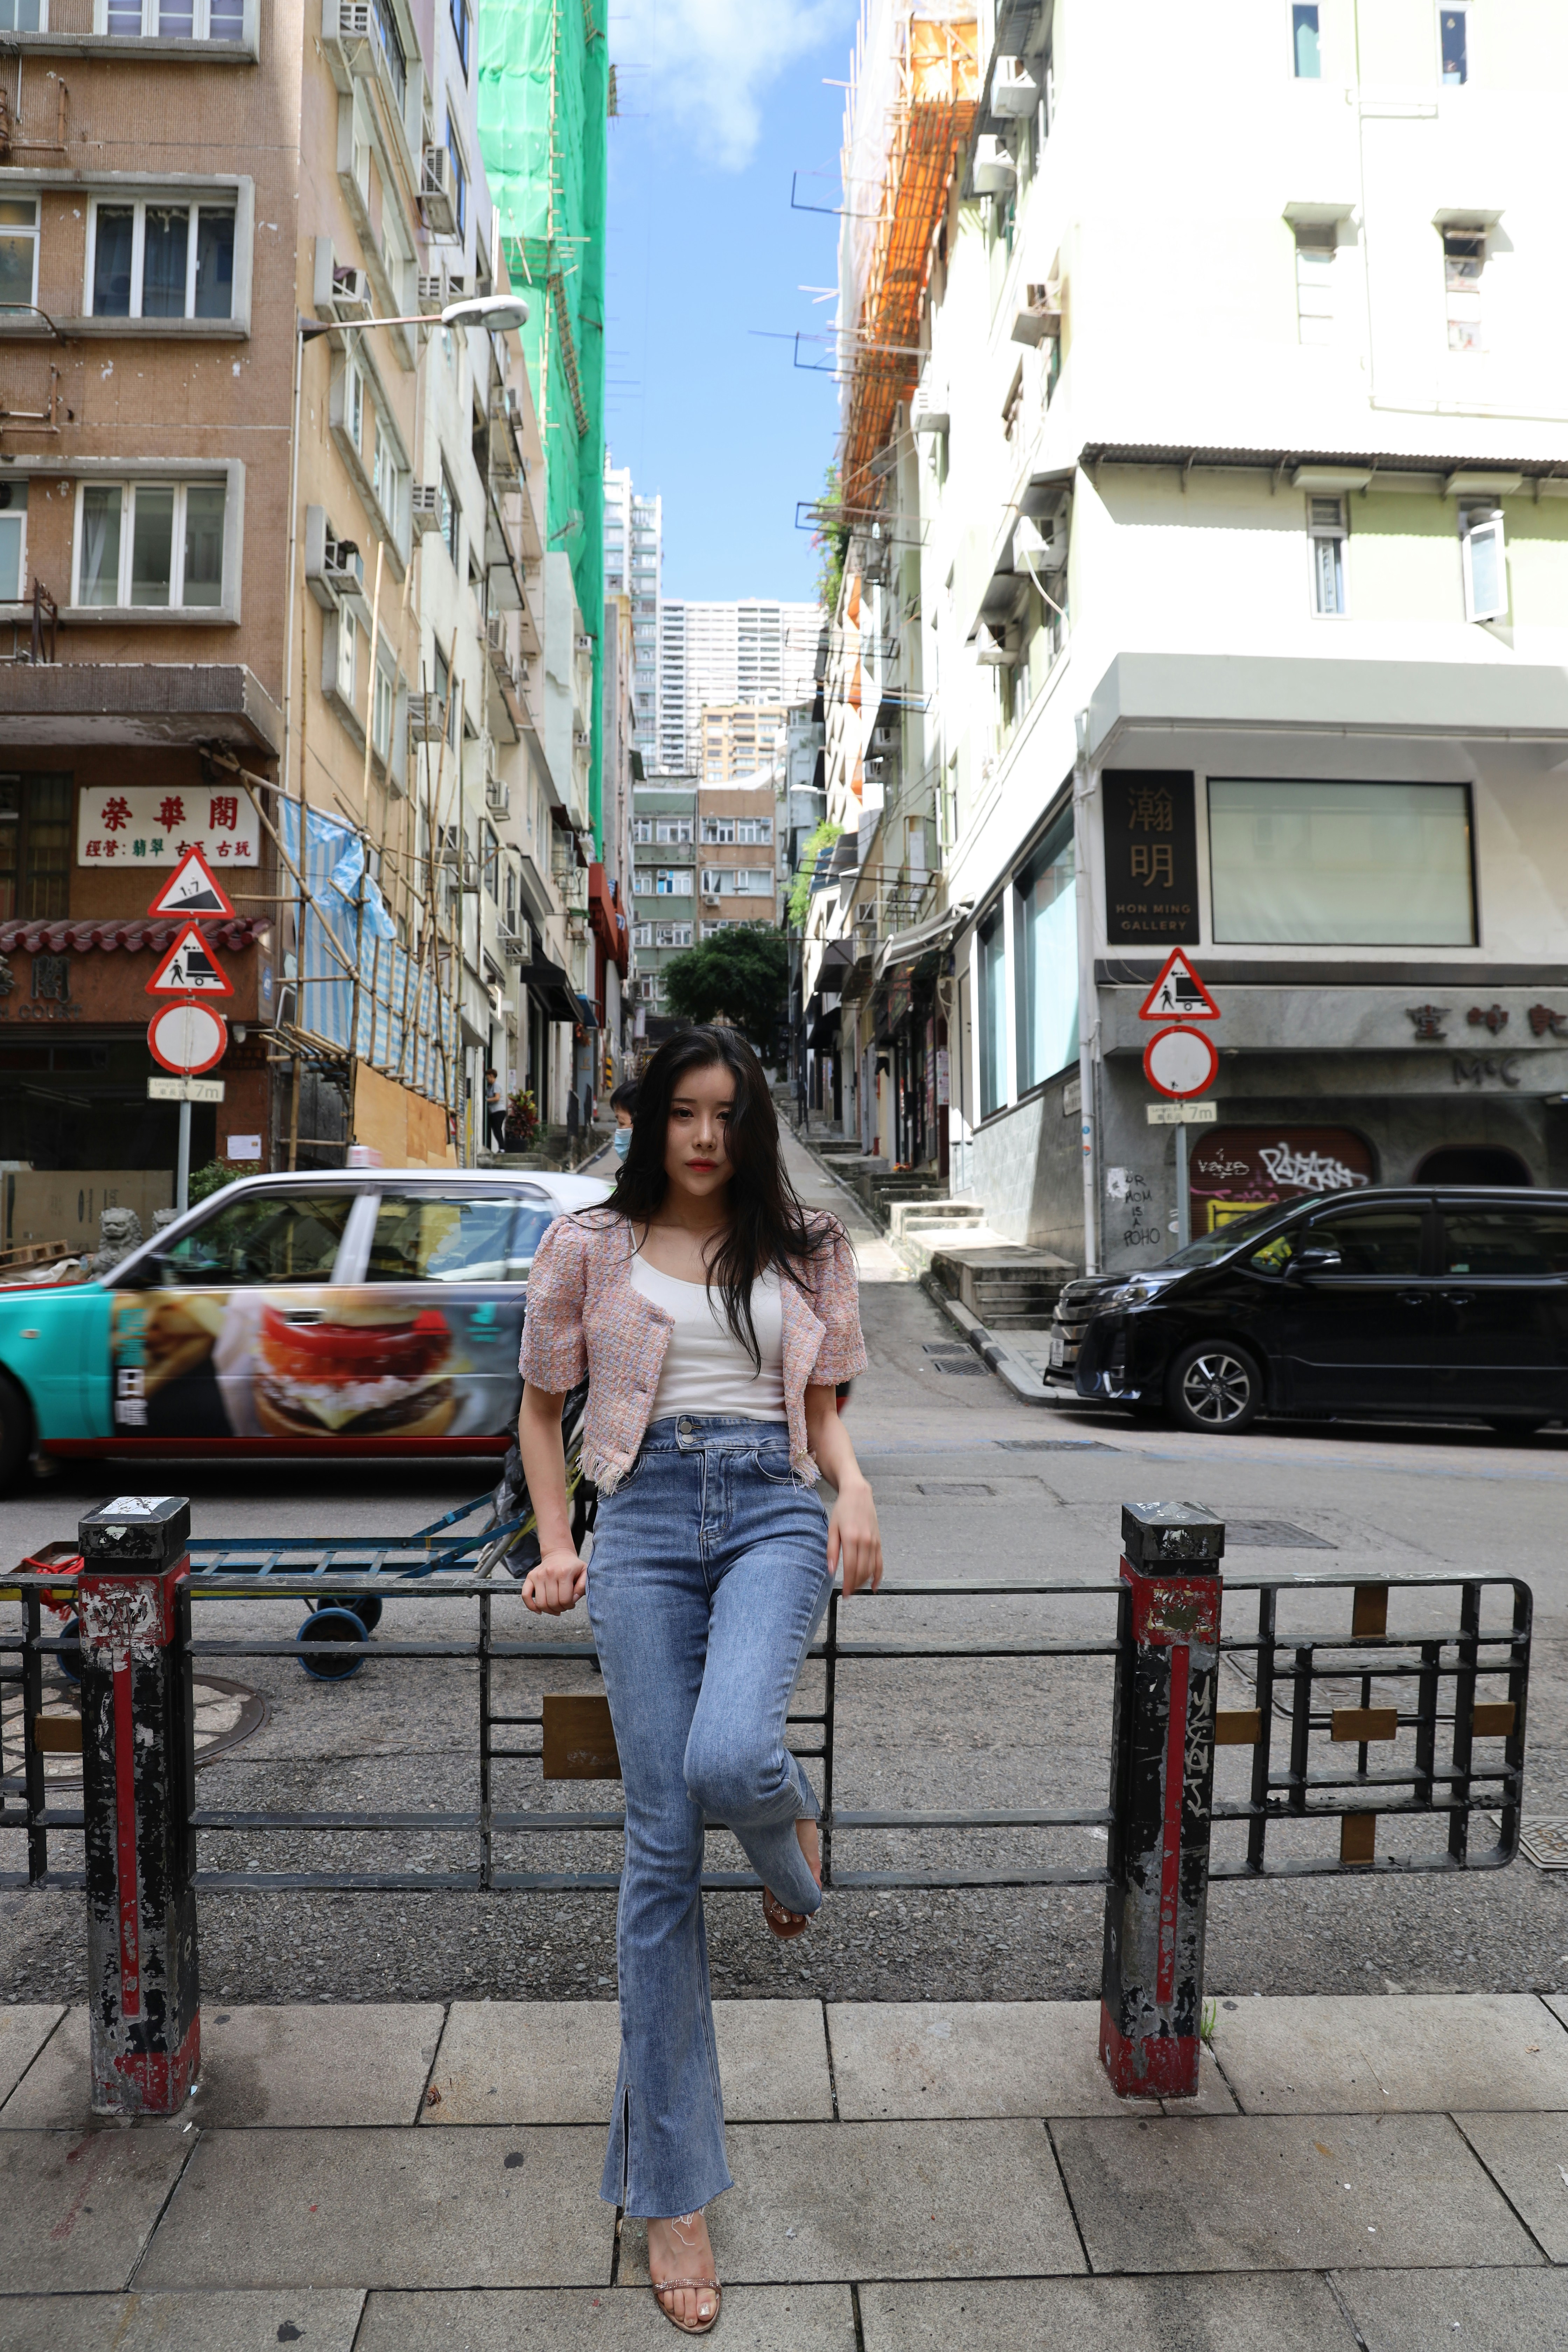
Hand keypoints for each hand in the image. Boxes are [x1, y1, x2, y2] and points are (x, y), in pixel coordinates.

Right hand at [521, 1545, 586, 1614]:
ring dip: (548, 1610)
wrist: (559, 1554)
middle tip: (563, 1605)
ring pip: (540, 1603)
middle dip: (560, 1609)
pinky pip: (525, 1595)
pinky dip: (531, 1606)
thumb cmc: (572, 1566)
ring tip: (555, 1607)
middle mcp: (549, 1573)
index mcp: (564, 1572)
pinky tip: (539, 1610)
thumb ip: (582, 1587)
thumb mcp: (584, 1573)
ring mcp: (538, 1575)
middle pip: (552, 1603)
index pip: (565, 1599)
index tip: (571, 1603)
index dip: (569, 1606)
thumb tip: (573, 1600)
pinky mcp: (530, 1577)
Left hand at [828, 1474, 881, 1597]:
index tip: (844, 1594)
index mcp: (851, 1538)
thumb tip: (830, 1570)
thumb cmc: (843, 1510)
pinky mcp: (879, 1541)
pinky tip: (874, 1585)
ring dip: (864, 1582)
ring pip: (871, 1569)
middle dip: (855, 1585)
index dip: (848, 1583)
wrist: (858, 1494)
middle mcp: (865, 1541)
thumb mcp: (832, 1528)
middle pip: (862, 1571)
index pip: (851, 1568)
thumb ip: (831, 1550)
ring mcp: (874, 1542)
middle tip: (848, 1594)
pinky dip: (878, 1576)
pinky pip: (880, 1563)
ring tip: (856, 1589)